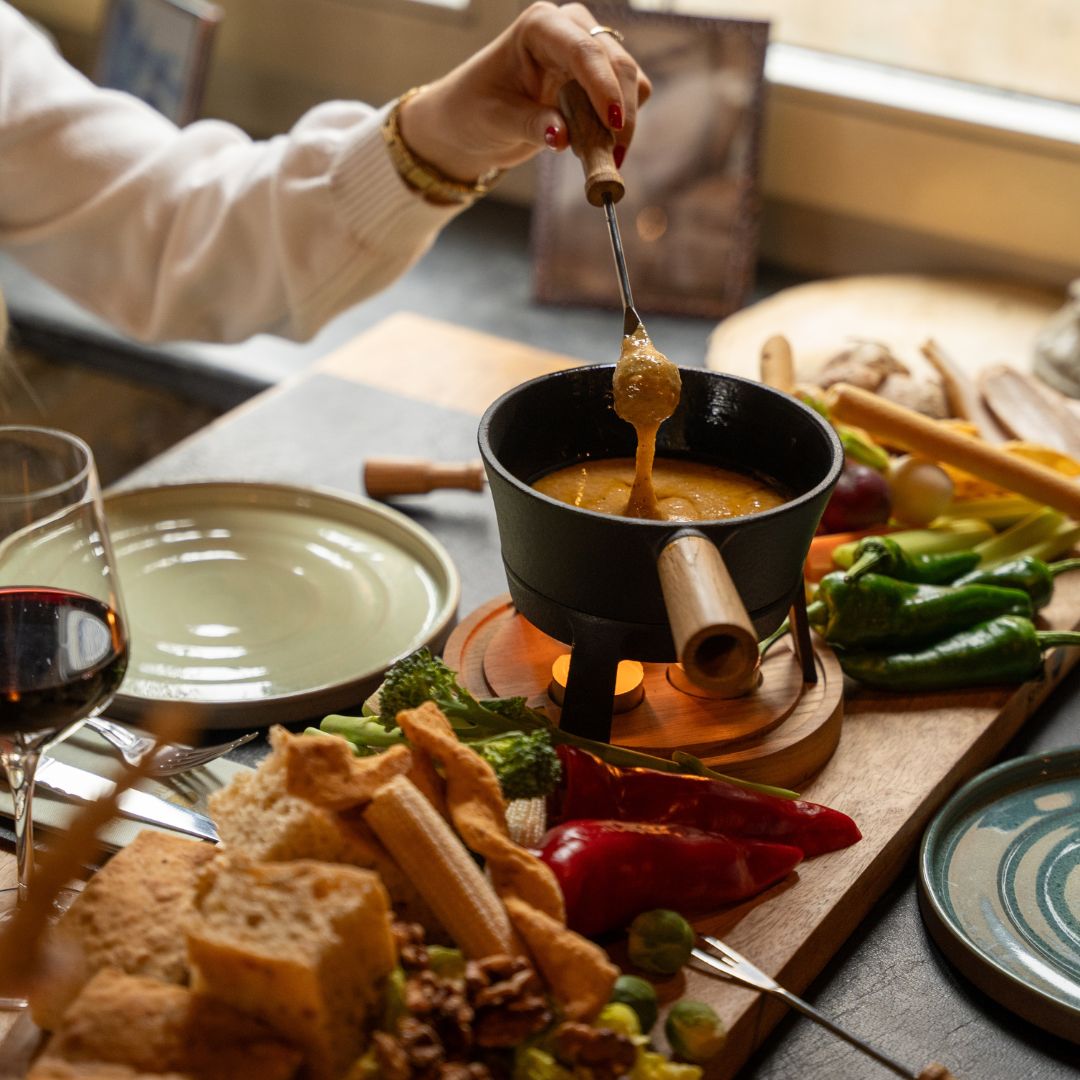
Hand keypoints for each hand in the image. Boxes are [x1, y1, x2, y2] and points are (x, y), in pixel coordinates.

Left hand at [399, 2, 650, 183]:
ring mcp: (589, 49)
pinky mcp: (600, 76)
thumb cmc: (474, 110)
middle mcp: (569, 28)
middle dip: (621, 112)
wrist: (473, 118)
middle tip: (612, 158)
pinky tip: (597, 145)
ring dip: (624, 122)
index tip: (614, 124)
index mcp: (539, 27)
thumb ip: (531, 125)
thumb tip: (563, 138)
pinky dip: (621, 125)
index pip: (582, 51)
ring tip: (599, 157)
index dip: (603, 86)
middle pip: (617, 63)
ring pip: (631, 80)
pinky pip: (629, 96)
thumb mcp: (496, 120)